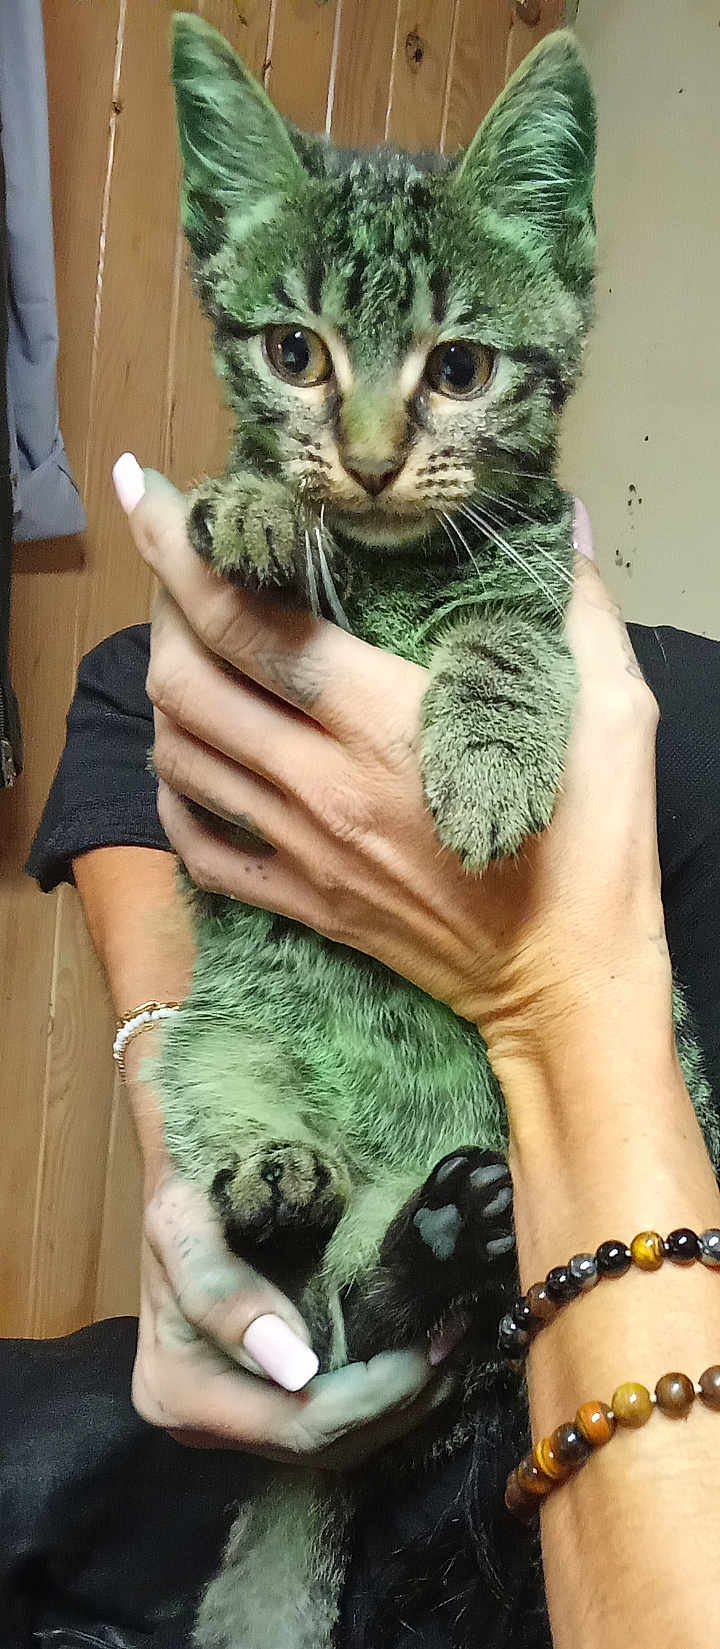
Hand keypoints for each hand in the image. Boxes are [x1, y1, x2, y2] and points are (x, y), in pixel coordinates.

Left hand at [115, 457, 665, 1057]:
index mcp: (388, 726)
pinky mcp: (302, 901)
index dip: (182, 551)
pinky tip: (188, 760)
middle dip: (164, 608)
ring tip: (184, 646)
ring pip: (180, 756)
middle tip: (183, 567)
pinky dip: (173, 794)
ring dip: (164, 691)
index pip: (250, 624)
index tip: (149, 495)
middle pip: (189, 682)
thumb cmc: (594, 849)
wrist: (566, 984)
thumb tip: (567, 522)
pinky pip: (198, 847)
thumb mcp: (614, 714)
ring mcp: (303, 850)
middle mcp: (323, 785)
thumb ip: (579, 610)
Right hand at [133, 1168, 452, 1467]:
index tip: (434, 1342)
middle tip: (457, 1338)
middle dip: (402, 1400)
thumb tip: (297, 1370)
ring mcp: (231, 1421)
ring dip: (401, 1403)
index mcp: (181, 1393)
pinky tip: (418, 1356)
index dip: (378, 1395)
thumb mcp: (182, 1220)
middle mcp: (203, 1425)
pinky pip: (329, 1422)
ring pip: (334, 1444)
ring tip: (450, 1346)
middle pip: (324, 1446)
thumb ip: (220, 1291)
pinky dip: (381, 1397)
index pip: (300, 1425)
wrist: (180, 1177)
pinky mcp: (258, 1401)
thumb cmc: (182, 1186)